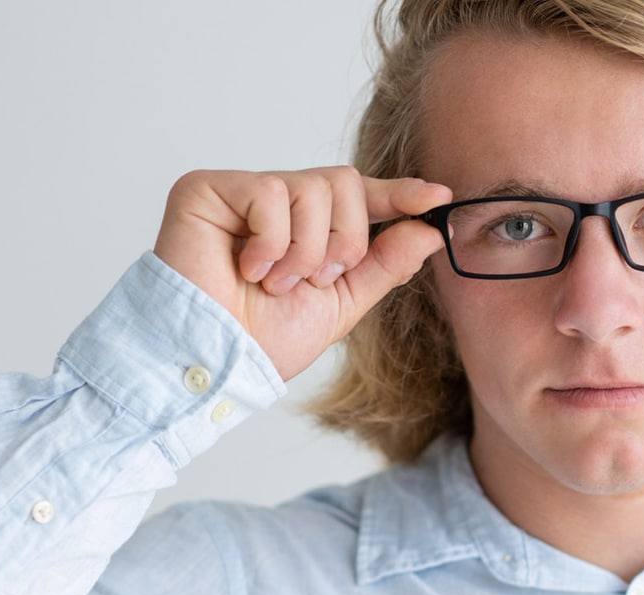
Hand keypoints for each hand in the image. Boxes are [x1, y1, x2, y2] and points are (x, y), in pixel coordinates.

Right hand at [153, 166, 451, 380]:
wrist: (216, 362)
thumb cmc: (262, 341)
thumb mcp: (340, 304)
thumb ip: (382, 265)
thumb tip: (430, 231)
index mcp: (305, 228)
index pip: (358, 197)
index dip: (398, 195)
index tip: (438, 198)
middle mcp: (273, 203)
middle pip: (343, 182)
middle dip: (343, 241)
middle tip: (310, 281)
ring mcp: (240, 193)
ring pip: (311, 187)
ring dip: (305, 251)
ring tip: (272, 282)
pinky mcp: (206, 189)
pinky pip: (270, 192)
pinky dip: (270, 242)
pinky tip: (245, 268)